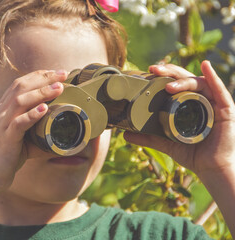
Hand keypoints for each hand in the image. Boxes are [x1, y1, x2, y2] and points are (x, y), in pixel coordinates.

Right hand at [0, 70, 66, 191]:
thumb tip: (61, 137)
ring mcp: (1, 125)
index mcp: (2, 110)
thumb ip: (38, 135)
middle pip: (21, 87)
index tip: (56, 73)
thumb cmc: (4, 158)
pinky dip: (31, 115)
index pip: (19, 85)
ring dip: (41, 92)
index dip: (38, 76)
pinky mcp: (5, 139)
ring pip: (20, 101)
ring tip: (59, 88)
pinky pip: (18, 123)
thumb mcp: (21, 141)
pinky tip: (44, 109)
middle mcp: (0, 113)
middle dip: (43, 78)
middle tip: (63, 74)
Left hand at [124, 61, 234, 175]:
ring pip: (198, 83)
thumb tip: (125, 134)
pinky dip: (212, 77)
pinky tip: (205, 66)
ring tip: (168, 85)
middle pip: (185, 79)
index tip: (148, 72)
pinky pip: (219, 90)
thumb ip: (148, 138)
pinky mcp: (226, 110)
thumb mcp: (167, 142)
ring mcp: (214, 103)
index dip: (163, 76)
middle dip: (169, 72)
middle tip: (153, 69)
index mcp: (188, 104)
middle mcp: (201, 100)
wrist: (212, 169)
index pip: (175, 84)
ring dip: (183, 80)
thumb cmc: (193, 154)